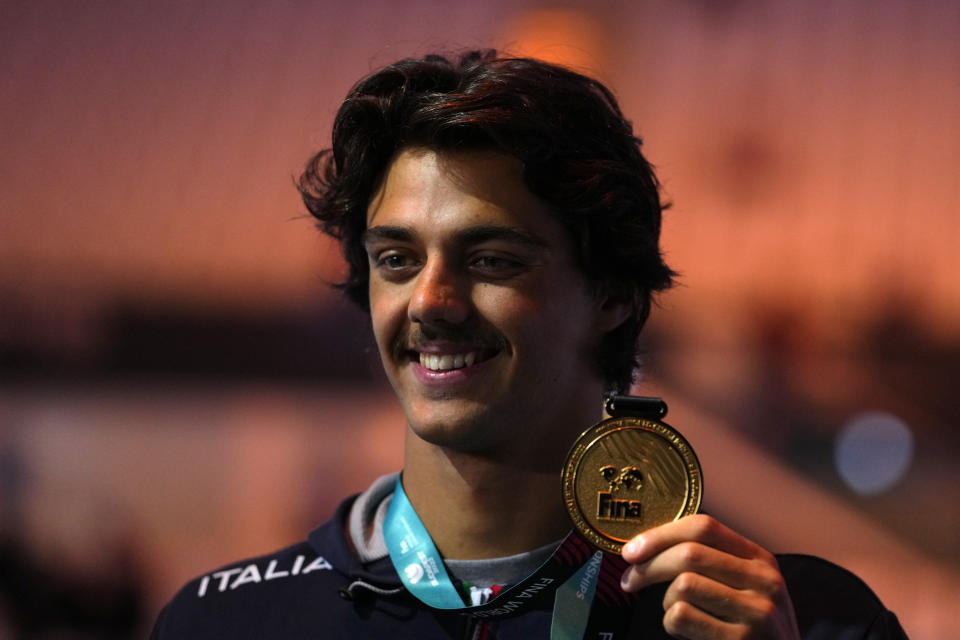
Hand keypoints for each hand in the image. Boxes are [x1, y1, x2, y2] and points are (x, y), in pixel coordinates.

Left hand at [620, 514, 800, 639]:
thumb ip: (711, 563)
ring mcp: (757, 612)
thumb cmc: (751, 628)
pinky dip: (672, 624)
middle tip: (631, 581)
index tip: (632, 550)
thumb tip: (648, 545)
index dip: (660, 534)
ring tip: (675, 613)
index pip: (703, 527)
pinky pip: (683, 617)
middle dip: (649, 567)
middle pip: (689, 554)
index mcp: (760, 559)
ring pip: (683, 586)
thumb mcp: (745, 587)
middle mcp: (764, 581)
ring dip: (666, 602)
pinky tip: (685, 633)